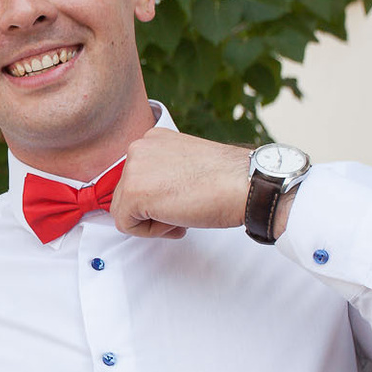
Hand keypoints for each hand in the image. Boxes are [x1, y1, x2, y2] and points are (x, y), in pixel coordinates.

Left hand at [111, 129, 254, 239]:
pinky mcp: (133, 192)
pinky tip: (178, 221)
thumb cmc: (227, 180)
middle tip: (185, 209)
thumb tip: (150, 195)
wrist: (247, 184)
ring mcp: (133, 169)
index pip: (137, 178)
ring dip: (153, 220)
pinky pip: (127, 225)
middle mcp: (138, 148)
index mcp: (153, 138)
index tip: (183, 198)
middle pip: (127, 194)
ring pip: (124, 210)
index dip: (159, 197)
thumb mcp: (186, 166)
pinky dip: (151, 232)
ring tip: (183, 214)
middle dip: (153, 209)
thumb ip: (163, 173)